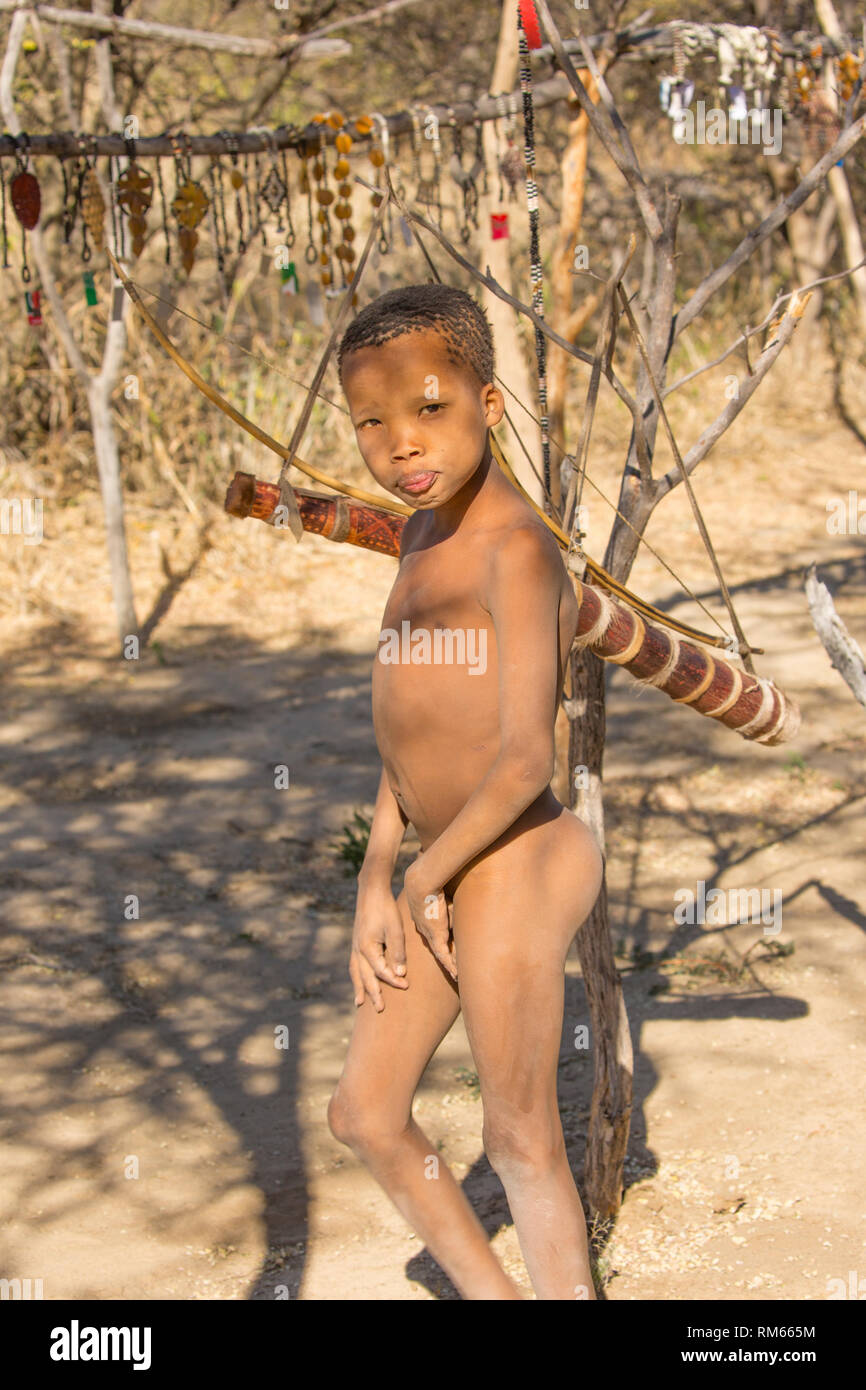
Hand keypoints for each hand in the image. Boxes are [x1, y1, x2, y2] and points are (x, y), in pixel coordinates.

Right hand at [349, 877, 408, 1012]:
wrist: (371, 890)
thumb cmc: (385, 908)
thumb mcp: (395, 929)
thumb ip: (397, 952)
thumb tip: (400, 973)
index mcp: (367, 948)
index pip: (381, 971)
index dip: (394, 980)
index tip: (406, 985)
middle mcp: (358, 949)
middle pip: (365, 977)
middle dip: (373, 993)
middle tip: (380, 1009)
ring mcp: (355, 946)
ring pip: (356, 972)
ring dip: (359, 988)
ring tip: (359, 1003)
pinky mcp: (356, 941)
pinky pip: (354, 964)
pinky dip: (356, 975)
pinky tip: (358, 979)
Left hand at [404, 860, 457, 981]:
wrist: (421, 881)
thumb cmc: (434, 881)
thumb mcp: (444, 893)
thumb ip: (451, 903)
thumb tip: (462, 908)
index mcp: (423, 917)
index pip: (432, 931)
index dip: (438, 939)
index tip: (444, 944)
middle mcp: (424, 927)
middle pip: (435, 944)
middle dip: (442, 955)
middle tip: (451, 966)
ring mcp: (429, 932)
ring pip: (440, 953)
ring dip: (448, 964)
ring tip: (456, 976)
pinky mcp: (436, 935)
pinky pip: (443, 955)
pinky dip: (450, 965)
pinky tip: (455, 975)